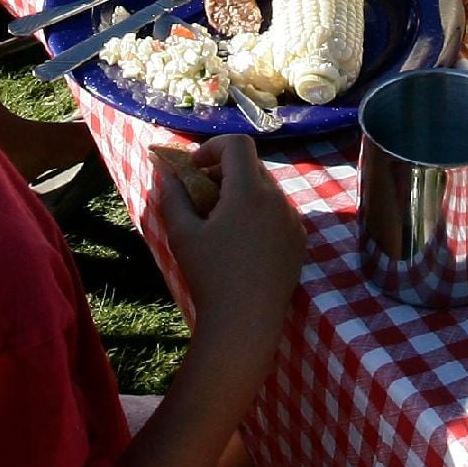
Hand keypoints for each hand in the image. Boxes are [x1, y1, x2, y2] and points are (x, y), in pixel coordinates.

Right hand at [145, 131, 302, 337]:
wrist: (246, 322)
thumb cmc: (210, 276)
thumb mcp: (182, 233)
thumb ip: (173, 195)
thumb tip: (167, 172)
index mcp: (250, 191)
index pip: (238, 144)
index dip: (212, 147)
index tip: (195, 168)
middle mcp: (278, 199)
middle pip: (252, 165)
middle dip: (224, 171)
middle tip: (202, 196)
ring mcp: (293, 220)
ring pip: (266, 189)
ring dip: (241, 192)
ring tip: (220, 222)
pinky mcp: (300, 240)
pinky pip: (278, 211)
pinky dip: (258, 212)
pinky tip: (242, 242)